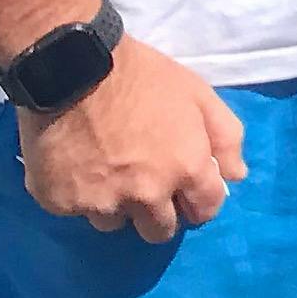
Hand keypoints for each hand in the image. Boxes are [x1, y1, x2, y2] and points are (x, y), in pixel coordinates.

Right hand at [17, 39, 247, 243]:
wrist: (75, 67)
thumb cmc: (143, 77)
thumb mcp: (199, 94)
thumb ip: (226, 138)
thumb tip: (235, 176)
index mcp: (185, 170)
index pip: (205, 211)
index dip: (198, 200)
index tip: (185, 188)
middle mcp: (146, 196)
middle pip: (159, 231)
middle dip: (158, 212)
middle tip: (145, 182)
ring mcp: (101, 203)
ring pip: (115, 223)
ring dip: (116, 205)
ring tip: (107, 169)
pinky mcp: (61, 203)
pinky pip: (77, 211)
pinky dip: (80, 195)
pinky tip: (78, 164)